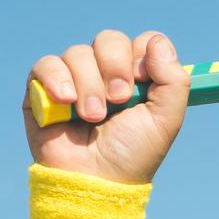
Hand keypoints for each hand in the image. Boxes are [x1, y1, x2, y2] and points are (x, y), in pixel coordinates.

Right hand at [23, 30, 188, 184]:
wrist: (96, 179)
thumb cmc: (133, 153)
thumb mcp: (166, 119)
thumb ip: (174, 80)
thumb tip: (157, 43)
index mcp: (139, 78)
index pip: (144, 42)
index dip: (143, 55)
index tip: (143, 82)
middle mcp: (107, 73)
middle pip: (110, 39)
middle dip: (115, 67)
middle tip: (119, 100)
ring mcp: (75, 78)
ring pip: (79, 52)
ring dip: (89, 85)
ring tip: (93, 117)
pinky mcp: (44, 87)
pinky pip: (46, 64)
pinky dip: (57, 79)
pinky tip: (66, 102)